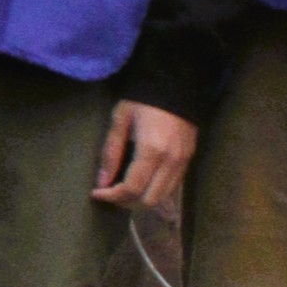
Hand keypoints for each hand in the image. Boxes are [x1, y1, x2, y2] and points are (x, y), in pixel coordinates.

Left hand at [93, 98, 196, 214]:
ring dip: (142, 199)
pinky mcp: (189, 160)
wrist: (178, 84)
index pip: (132, 188)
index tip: (96, 193)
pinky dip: (155, 190)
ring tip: (124, 189)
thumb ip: (110, 152)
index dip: (111, 196)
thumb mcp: (120, 119)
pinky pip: (172, 187)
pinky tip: (142, 181)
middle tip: (110, 192)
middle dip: (127, 201)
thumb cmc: (143, 99)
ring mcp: (183, 162)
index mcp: (152, 150)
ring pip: (163, 197)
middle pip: (149, 200)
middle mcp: (171, 161)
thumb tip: (101, 181)